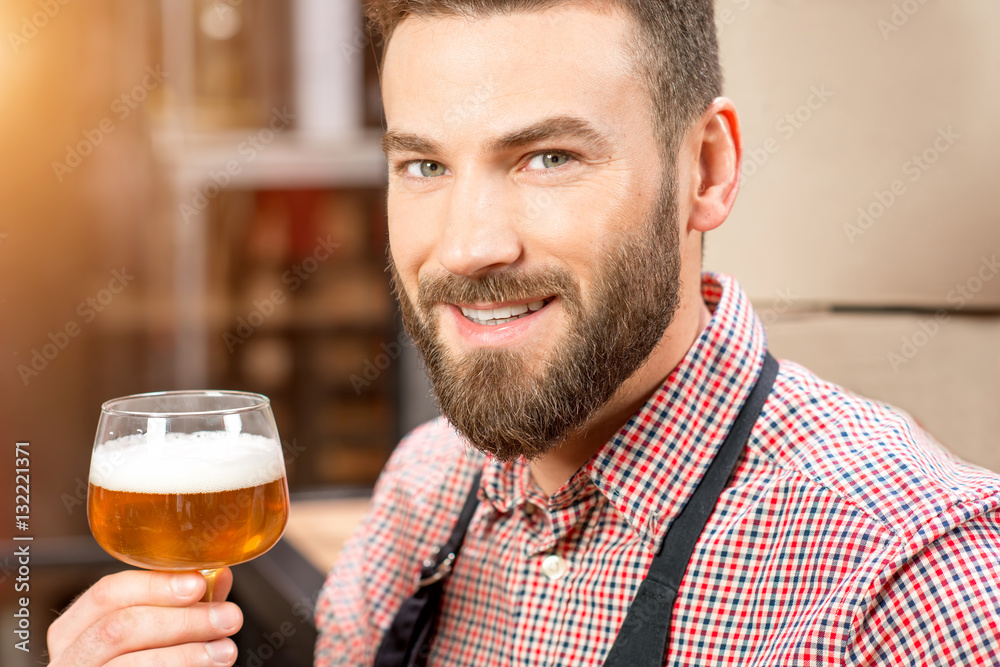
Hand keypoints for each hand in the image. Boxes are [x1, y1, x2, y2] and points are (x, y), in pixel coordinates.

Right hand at [47, 569, 242, 665]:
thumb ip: (184, 607)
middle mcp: (69, 658)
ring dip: (186, 655)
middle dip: (181, 621)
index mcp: (75, 629)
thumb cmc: (141, 662)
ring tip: (225, 651)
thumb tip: (219, 576)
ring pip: (129, 664)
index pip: (107, 593)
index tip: (199, 584)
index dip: (155, 585)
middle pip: (119, 628)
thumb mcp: (157, 632)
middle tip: (228, 618)